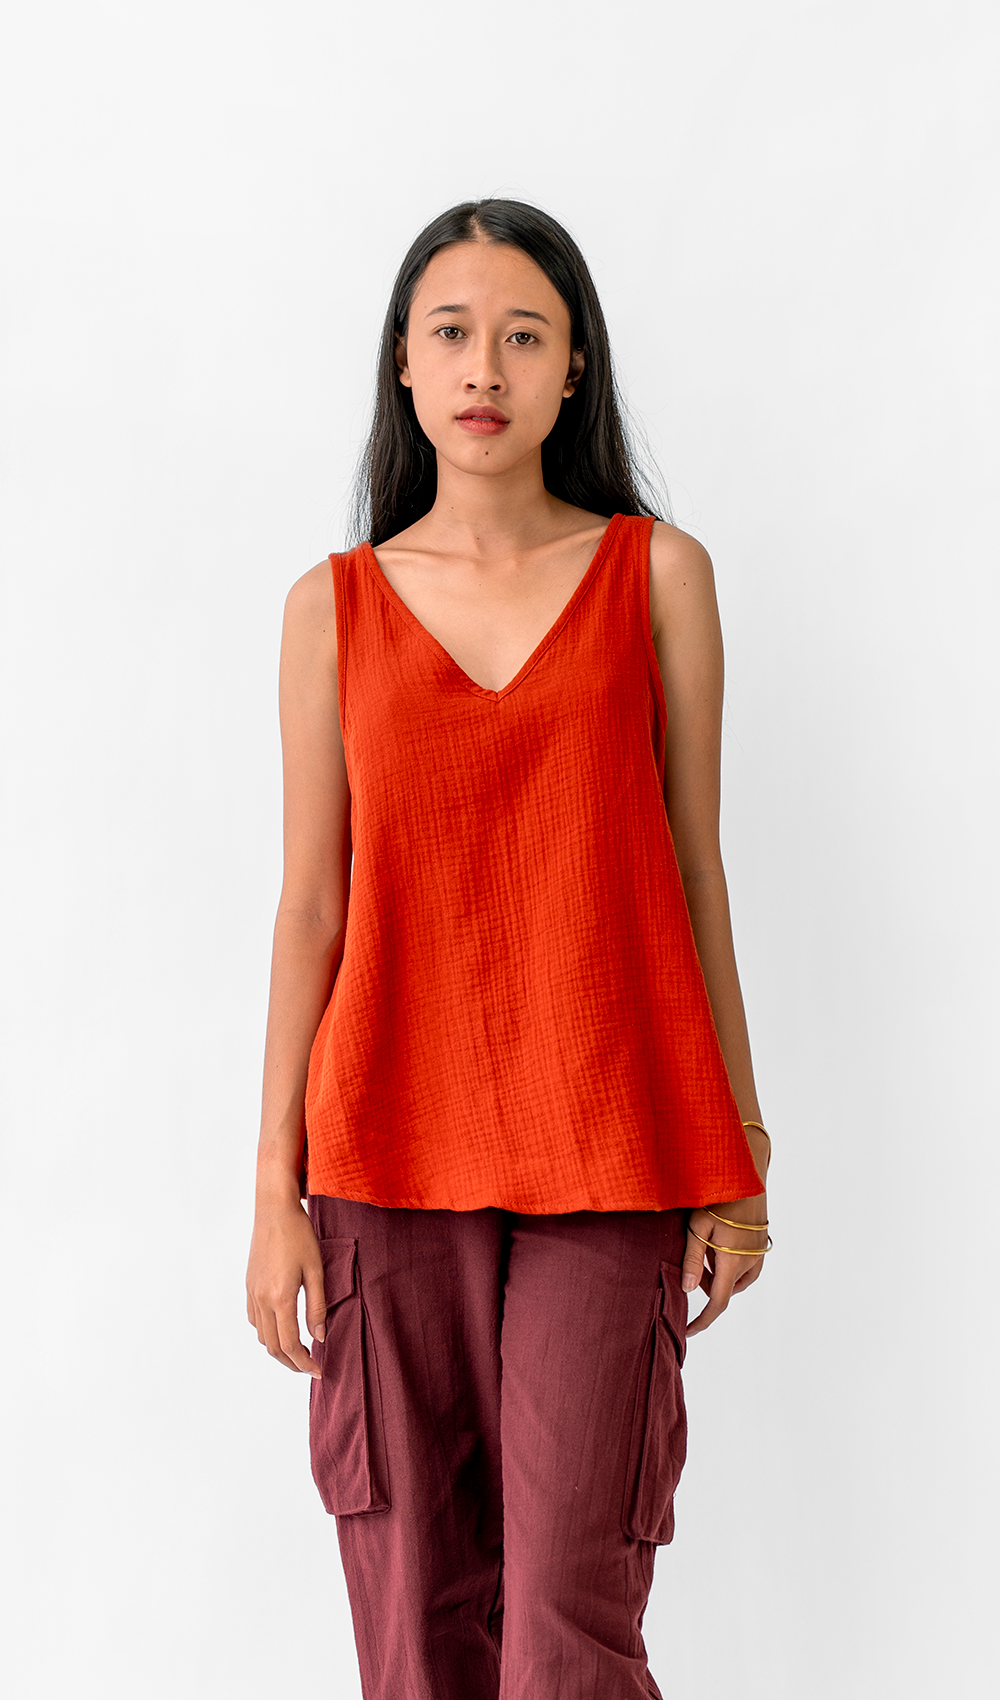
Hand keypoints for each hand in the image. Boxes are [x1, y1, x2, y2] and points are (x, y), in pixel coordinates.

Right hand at [246, 1196, 326, 1375]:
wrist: (273, 1209)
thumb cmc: (299, 1235)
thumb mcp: (315, 1270)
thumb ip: (317, 1307)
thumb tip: (320, 1337)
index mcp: (280, 1297)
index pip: (290, 1344)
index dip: (304, 1362)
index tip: (319, 1370)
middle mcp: (261, 1299)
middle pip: (272, 1347)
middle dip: (291, 1363)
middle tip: (310, 1368)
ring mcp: (251, 1292)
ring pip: (261, 1336)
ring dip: (278, 1350)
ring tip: (299, 1352)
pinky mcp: (248, 1285)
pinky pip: (254, 1320)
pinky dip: (267, 1332)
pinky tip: (281, 1328)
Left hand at [682, 1122, 769, 1337]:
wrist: (747, 1170)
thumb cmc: (717, 1195)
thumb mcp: (697, 1225)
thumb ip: (691, 1259)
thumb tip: (686, 1289)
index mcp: (732, 1261)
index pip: (717, 1302)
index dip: (702, 1320)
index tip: (688, 1331)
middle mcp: (749, 1262)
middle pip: (723, 1289)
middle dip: (704, 1286)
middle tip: (686, 1264)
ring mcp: (758, 1254)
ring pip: (735, 1279)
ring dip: (717, 1274)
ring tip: (702, 1247)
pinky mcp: (762, 1244)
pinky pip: (745, 1266)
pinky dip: (729, 1265)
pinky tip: (718, 1245)